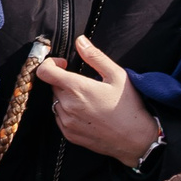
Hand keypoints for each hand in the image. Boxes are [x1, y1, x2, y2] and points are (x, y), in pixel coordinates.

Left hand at [35, 37, 161, 165]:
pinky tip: (87, 112)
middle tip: (84, 83)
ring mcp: (67, 122)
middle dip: (64, 81)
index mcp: (77, 88)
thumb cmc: (129, 107)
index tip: (64, 64)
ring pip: (56, 102)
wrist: (135, 139)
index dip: (51, 63)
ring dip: (66, 97)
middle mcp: (67, 106)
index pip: (45, 72)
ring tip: (88, 100)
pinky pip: (60, 118)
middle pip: (52, 86)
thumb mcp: (117, 75)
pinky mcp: (69, 135)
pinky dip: (68, 112)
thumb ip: (95, 57)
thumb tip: (80, 41)